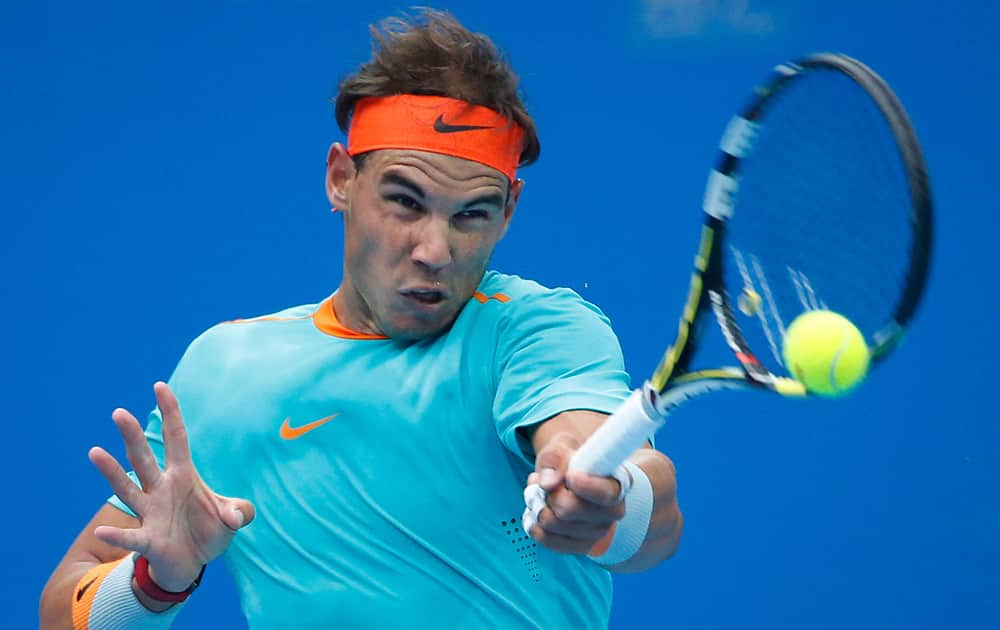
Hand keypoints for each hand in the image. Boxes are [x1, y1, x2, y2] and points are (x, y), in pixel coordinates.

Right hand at [88, 382, 254, 590]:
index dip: (170, 413)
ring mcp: (151, 513)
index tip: (160, 386)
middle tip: (119, 412)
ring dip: (112, 472)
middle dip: (132, 436)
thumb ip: (241, 511)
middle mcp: (161, 489)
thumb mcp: (233, 516)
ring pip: (128, 488)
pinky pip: (131, 538)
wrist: (192, 564)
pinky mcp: (148, 540)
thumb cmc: (209, 532)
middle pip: (144, 458)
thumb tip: (237, 516)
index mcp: (183, 475)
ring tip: (95, 452)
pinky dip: (117, 536)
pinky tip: (101, 533)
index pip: (175, 437)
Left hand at [522, 432, 625, 554]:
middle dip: (547, 494)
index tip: (570, 475)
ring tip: (538, 492)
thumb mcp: (563, 446)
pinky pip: (548, 540)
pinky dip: (533, 524)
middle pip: (569, 510)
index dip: (584, 486)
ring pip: (554, 525)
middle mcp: (614, 512)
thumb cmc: (572, 461)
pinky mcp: (581, 546)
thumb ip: (555, 458)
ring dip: (536, 506)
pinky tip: (534, 511)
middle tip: (539, 481)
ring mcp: (598, 532)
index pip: (605, 493)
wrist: (573, 476)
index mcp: (618, 484)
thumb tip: (548, 483)